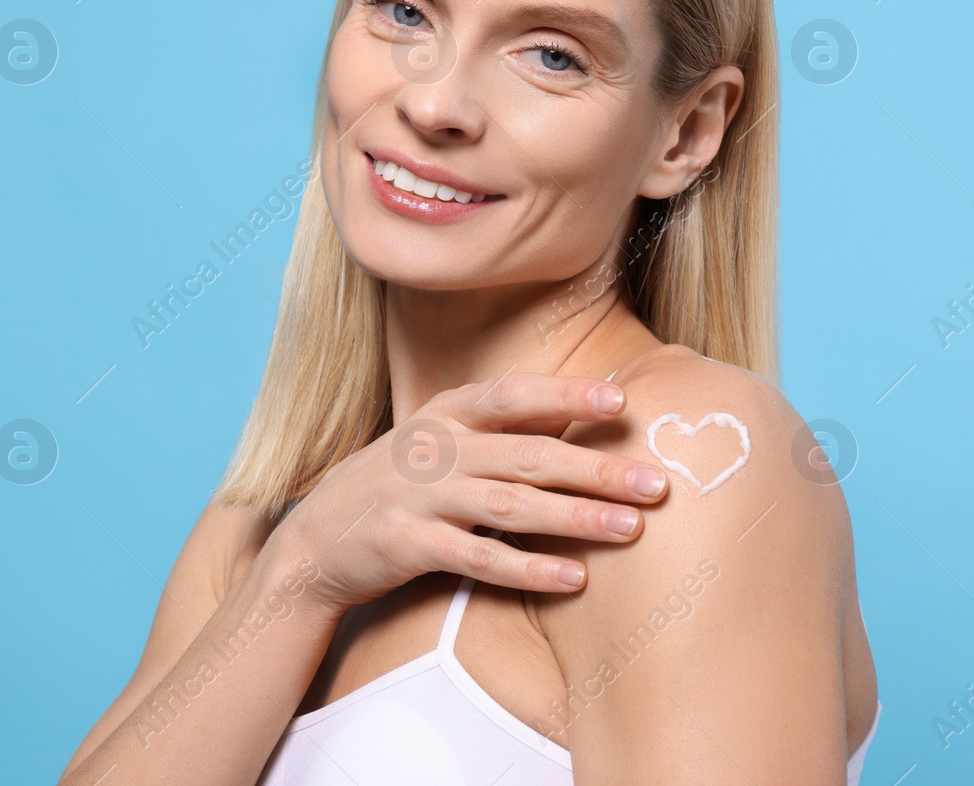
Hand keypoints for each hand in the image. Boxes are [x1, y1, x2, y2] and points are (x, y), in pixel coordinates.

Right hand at [269, 372, 668, 610]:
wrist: (316, 540)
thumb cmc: (396, 487)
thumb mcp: (437, 442)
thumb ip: (497, 430)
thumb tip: (578, 418)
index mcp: (445, 414)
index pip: (514, 396)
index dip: (567, 396)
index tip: (621, 405)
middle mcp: (435, 449)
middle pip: (529, 455)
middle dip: (597, 469)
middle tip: (657, 484)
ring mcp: (420, 496)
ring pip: (511, 505)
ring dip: (576, 517)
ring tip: (630, 529)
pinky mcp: (409, 544)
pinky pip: (478, 558)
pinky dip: (528, 568)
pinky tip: (572, 578)